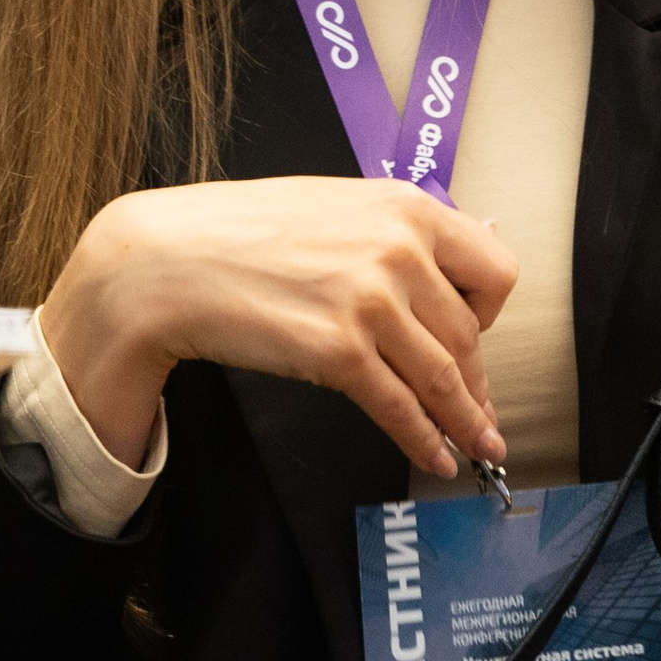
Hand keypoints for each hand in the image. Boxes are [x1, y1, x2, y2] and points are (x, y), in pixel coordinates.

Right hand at [40, 177, 516, 479]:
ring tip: (475, 445)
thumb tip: (456, 262)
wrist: (167, 260)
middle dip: (473, 379)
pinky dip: (424, 439)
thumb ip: (392, 230)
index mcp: (404, 207)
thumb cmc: (237, 230)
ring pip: (444, 377)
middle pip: (468, 333)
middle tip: (476, 408)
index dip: (489, 311)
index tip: (476, 334)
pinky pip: (401, 407)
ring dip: (464, 421)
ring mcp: (370, 301)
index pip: (493, 270)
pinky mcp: (340, 351)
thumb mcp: (331, 205)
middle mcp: (397, 250)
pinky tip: (434, 456)